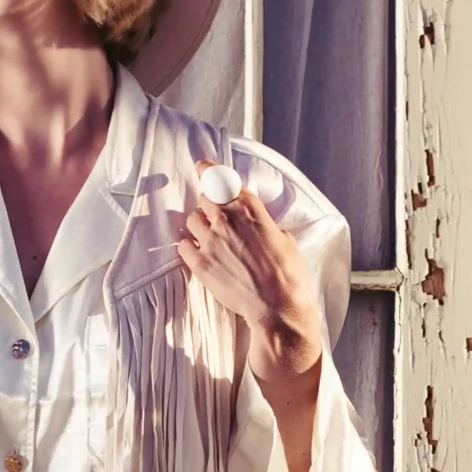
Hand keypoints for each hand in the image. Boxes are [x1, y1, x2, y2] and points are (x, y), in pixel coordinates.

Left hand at [177, 184, 324, 399]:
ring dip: (199, 225)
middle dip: (209, 204)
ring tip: (210, 238)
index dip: (210, 171)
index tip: (202, 167)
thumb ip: (262, 223)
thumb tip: (254, 222)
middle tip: (215, 216)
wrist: (276, 305)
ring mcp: (210, 241)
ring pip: (192, 220)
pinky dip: (190, 247)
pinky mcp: (200, 263)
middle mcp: (227, 220)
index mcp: (249, 209)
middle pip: (205, 198)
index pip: (222, 180)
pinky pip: (184, 245)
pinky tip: (200, 254)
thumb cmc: (287, 273)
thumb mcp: (283, 237)